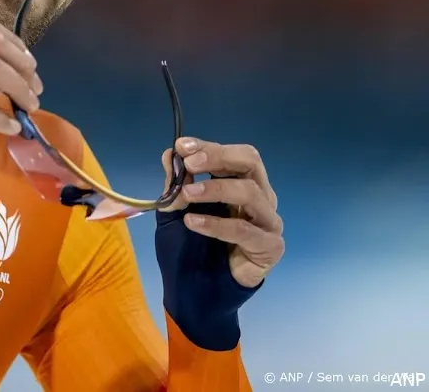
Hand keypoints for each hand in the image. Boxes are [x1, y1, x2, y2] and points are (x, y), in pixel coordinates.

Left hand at [160, 138, 284, 287]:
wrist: (194, 293)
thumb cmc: (187, 250)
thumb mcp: (172, 214)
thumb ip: (175, 186)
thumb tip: (170, 154)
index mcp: (237, 184)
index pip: (231, 156)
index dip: (208, 147)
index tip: (182, 146)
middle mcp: (258, 198)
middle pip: (250, 163)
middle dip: (219, 157)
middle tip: (192, 163)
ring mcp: (267, 222)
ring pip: (251, 192)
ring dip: (216, 189)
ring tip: (188, 196)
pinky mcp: (270, 247)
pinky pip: (246, 230)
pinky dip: (217, 224)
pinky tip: (192, 223)